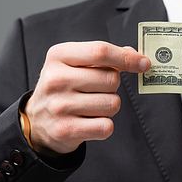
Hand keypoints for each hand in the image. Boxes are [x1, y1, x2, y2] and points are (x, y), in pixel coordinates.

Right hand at [24, 41, 150, 156]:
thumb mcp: (74, 63)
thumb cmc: (64, 86)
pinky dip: (105, 125)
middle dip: (114, 86)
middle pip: (111, 79)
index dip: (127, 57)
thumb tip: (136, 57)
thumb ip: (104, 57)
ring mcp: (59, 106)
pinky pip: (106, 126)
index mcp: (58, 56)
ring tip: (91, 106)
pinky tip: (89, 122)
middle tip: (98, 90)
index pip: (100, 51)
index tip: (144, 63)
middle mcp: (56, 79)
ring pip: (113, 104)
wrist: (37, 121)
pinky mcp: (65, 130)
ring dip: (109, 106)